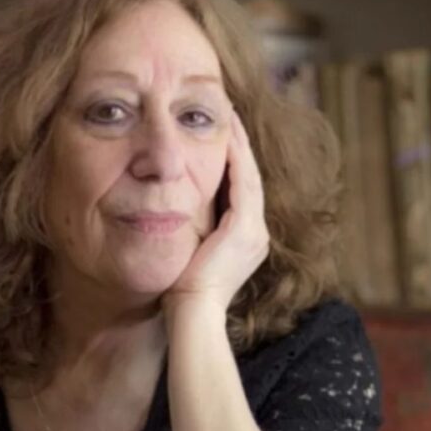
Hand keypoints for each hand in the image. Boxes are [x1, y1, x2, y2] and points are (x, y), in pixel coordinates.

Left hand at [164, 110, 270, 312]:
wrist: (192, 314)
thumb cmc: (181, 291)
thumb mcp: (191, 252)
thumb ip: (192, 230)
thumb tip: (173, 210)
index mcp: (246, 241)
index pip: (243, 191)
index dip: (236, 162)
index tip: (224, 136)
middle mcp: (257, 234)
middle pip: (251, 178)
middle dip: (241, 147)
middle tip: (231, 116)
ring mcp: (254, 232)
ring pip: (250, 176)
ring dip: (240, 145)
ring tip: (230, 118)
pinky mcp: (245, 229)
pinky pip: (242, 184)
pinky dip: (236, 159)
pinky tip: (227, 137)